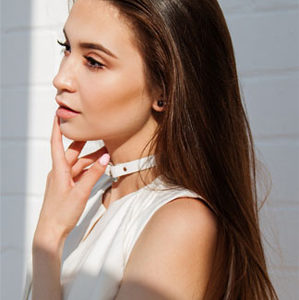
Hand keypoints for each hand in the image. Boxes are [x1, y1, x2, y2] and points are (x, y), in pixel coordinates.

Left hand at [34, 115, 109, 245]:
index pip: (56, 143)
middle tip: (95, 132)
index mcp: (58, 170)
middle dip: (84, 142)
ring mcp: (64, 179)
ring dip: (91, 158)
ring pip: (78, 163)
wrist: (52, 231)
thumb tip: (105, 158)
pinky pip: (80, 173)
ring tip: (106, 153)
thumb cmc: (61, 214)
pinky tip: (100, 169)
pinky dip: (90, 170)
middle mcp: (60, 172)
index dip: (57, 128)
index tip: (58, 114)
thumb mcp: (81, 192)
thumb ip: (94, 174)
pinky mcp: (68, 186)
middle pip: (72, 152)